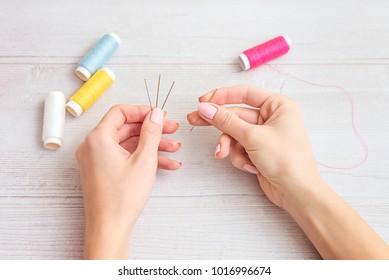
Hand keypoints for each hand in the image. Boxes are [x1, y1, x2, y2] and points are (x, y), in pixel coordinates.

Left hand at [76, 105, 180, 258]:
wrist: (110, 228)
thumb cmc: (121, 198)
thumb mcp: (144, 160)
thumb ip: (151, 133)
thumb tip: (156, 114)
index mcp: (99, 138)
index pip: (120, 112)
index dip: (142, 111)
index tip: (159, 115)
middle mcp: (94, 146)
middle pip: (126, 128)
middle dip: (152, 130)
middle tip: (172, 129)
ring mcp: (98, 159)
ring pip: (129, 144)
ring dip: (152, 145)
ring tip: (174, 148)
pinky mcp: (104, 170)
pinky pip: (125, 157)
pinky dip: (144, 158)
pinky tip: (167, 164)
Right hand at [187, 85, 319, 209]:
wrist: (296, 192)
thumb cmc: (286, 160)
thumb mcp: (252, 136)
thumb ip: (226, 121)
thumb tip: (205, 108)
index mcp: (278, 106)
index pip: (244, 94)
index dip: (222, 96)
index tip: (203, 101)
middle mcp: (272, 118)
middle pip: (236, 115)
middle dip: (218, 123)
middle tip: (194, 120)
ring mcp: (264, 136)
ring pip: (234, 134)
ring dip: (228, 145)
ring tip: (222, 154)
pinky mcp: (259, 151)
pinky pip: (239, 148)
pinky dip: (239, 157)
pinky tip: (249, 166)